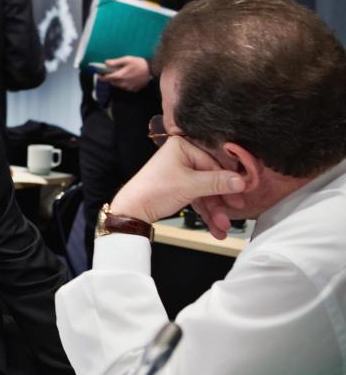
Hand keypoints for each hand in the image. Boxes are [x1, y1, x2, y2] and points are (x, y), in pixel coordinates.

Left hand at [101, 56, 151, 91]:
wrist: (152, 70)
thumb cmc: (139, 63)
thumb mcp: (127, 59)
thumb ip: (116, 62)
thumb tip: (106, 62)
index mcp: (120, 76)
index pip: (107, 78)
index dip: (101, 77)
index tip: (97, 74)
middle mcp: (123, 83)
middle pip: (112, 82)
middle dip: (109, 78)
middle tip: (109, 73)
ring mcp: (128, 88)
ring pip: (118, 85)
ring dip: (116, 81)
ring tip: (120, 74)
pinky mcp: (133, 89)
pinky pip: (125, 87)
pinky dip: (123, 83)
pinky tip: (127, 78)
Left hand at [110, 136, 245, 238]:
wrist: (133, 210)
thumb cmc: (154, 190)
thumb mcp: (190, 186)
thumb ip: (217, 183)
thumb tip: (241, 181)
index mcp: (182, 146)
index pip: (213, 162)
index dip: (228, 179)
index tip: (242, 192)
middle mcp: (182, 156)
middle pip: (211, 178)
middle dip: (221, 199)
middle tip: (235, 210)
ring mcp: (180, 173)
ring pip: (206, 191)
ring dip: (215, 210)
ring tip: (223, 226)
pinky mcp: (179, 187)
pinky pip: (198, 198)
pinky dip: (207, 212)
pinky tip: (215, 227)